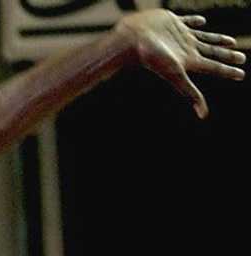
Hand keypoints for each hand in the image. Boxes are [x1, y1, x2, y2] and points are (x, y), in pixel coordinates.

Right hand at [118, 11, 245, 117]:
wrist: (133, 39)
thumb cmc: (152, 57)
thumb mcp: (175, 75)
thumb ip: (190, 93)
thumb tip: (204, 116)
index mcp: (190, 61)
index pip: (215, 67)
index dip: (229, 71)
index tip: (241, 75)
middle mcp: (187, 50)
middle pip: (213, 53)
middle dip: (228, 56)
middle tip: (242, 58)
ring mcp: (181, 36)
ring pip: (205, 38)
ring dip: (218, 40)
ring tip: (230, 41)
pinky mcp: (173, 23)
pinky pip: (188, 22)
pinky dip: (195, 22)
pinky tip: (202, 22)